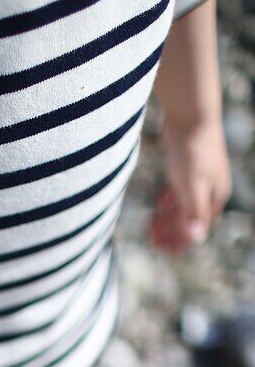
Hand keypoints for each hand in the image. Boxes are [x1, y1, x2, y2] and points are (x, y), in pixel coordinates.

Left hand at [149, 116, 230, 254]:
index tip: (164, 252)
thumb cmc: (193, 150)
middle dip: (172, 233)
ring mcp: (199, 177)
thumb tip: (196, 238)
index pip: (197, 228)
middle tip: (153, 242)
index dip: (181, 242)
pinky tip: (160, 206)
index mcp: (214, 197)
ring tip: (152, 228)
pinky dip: (170, 202)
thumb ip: (193, 212)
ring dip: (169, 219)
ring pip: (183, 205)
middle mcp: (210, 189)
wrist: (191, 113)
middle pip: (190, 219)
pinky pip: (179, 191)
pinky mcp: (187, 166)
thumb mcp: (192, 186)